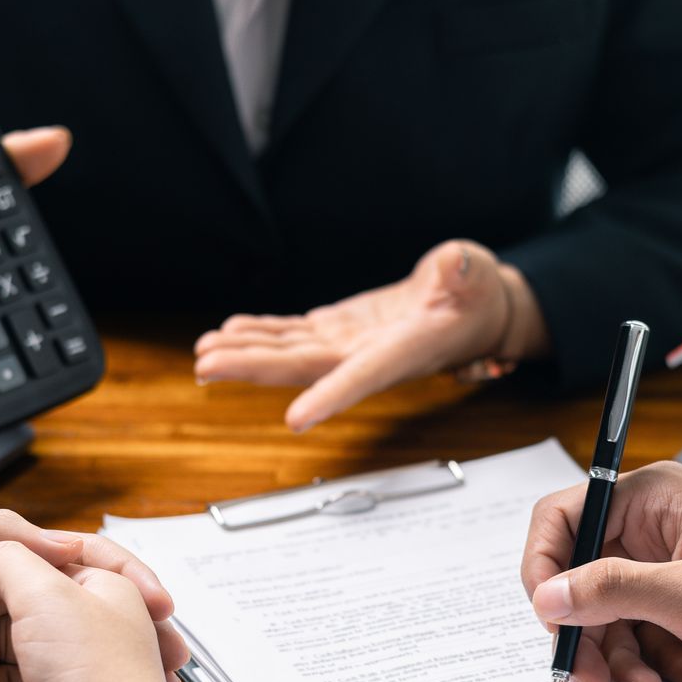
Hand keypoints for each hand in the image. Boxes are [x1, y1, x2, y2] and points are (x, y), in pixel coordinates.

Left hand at [192, 239, 550, 431]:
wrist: (469, 309)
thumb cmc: (477, 297)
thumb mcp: (478, 276)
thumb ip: (465, 273)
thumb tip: (455, 263)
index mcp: (405, 350)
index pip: (363, 376)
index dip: (330, 396)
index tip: (296, 418)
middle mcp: (368, 355)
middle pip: (304, 368)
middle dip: (254, 368)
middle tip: (208, 366)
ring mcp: (349, 344)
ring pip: (289, 354)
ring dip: (245, 354)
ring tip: (204, 353)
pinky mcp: (339, 330)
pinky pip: (293, 335)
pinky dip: (261, 333)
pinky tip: (230, 331)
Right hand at [521, 462, 681, 681]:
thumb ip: (610, 593)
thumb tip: (547, 596)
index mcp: (652, 498)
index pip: (563, 518)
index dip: (544, 569)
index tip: (546, 620)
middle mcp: (657, 527)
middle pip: (584, 582)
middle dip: (589, 639)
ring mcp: (676, 567)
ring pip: (616, 619)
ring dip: (631, 662)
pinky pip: (652, 637)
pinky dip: (667, 663)